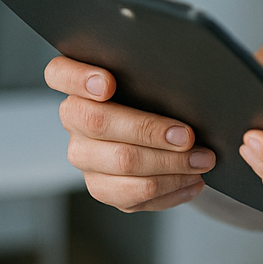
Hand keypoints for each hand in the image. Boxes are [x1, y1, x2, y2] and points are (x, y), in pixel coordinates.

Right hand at [45, 56, 215, 211]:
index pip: (60, 73)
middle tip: (188, 136)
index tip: (109, 84)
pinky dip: (170, 190)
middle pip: (98, 123)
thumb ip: (152, 67)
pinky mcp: (101, 186)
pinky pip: (131, 196)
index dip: (80, 79)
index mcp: (76, 81)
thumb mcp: (151, 71)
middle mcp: (73, 119)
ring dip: (168, 165)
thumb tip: (186, 69)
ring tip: (202, 161)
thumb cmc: (155, 88)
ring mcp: (84, 156)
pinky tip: (193, 182)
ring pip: (121, 163)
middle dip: (148, 129)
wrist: (162, 124)